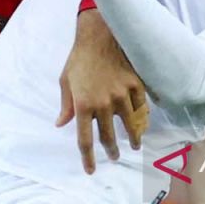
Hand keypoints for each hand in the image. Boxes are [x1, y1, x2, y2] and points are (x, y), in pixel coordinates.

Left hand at [58, 10, 148, 173]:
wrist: (99, 35)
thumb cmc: (79, 57)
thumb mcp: (65, 81)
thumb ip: (65, 105)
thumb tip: (61, 123)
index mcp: (83, 104)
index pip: (85, 139)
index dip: (88, 158)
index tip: (91, 169)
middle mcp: (103, 103)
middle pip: (109, 137)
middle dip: (111, 150)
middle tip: (114, 156)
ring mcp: (121, 95)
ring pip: (130, 125)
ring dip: (132, 138)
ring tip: (134, 144)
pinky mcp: (135, 85)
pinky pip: (141, 107)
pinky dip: (142, 116)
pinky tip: (143, 122)